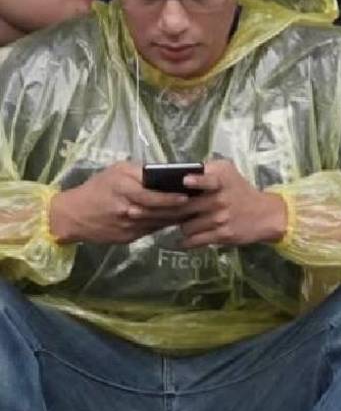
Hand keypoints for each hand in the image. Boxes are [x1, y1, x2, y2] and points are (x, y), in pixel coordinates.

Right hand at [48, 162, 189, 244]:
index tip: (187, 195)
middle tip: (198, 204)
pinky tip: (175, 219)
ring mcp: (128, 226)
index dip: (171, 197)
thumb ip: (140, 172)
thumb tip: (166, 174)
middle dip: (180, 208)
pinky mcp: (127, 238)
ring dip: (176, 217)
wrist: (72, 216)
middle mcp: (127, 209)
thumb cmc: (97, 188)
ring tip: (193, 211)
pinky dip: (163, 224)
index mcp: (124, 189)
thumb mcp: (117, 171)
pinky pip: (151, 230)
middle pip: (159, 210)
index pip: (152, 195)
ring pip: (158, 222)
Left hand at [177, 159, 287, 248]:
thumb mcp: (228, 172)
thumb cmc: (240, 191)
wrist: (264, 214)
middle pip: (185, 207)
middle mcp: (221, 199)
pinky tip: (190, 237)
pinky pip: (194, 241)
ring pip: (186, 227)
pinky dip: (188, 241)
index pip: (209, 179)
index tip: (185, 181)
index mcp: (222, 181)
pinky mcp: (221, 235)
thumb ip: (207, 169)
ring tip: (191, 223)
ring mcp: (221, 219)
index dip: (196, 180)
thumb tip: (182, 172)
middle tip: (177, 212)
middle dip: (177, 211)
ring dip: (185, 226)